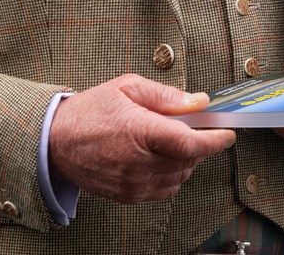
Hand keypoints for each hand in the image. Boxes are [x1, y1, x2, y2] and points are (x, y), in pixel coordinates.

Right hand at [48, 74, 235, 203]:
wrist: (55, 141)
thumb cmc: (90, 111)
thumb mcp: (127, 87)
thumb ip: (167, 96)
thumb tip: (198, 101)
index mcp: (140, 131)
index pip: (190, 144)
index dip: (215, 141)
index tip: (227, 134)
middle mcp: (138, 162)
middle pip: (188, 161)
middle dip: (198, 145)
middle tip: (192, 128)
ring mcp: (133, 183)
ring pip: (180, 177)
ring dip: (185, 161)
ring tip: (170, 141)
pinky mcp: (129, 196)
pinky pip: (165, 190)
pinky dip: (171, 175)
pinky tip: (160, 158)